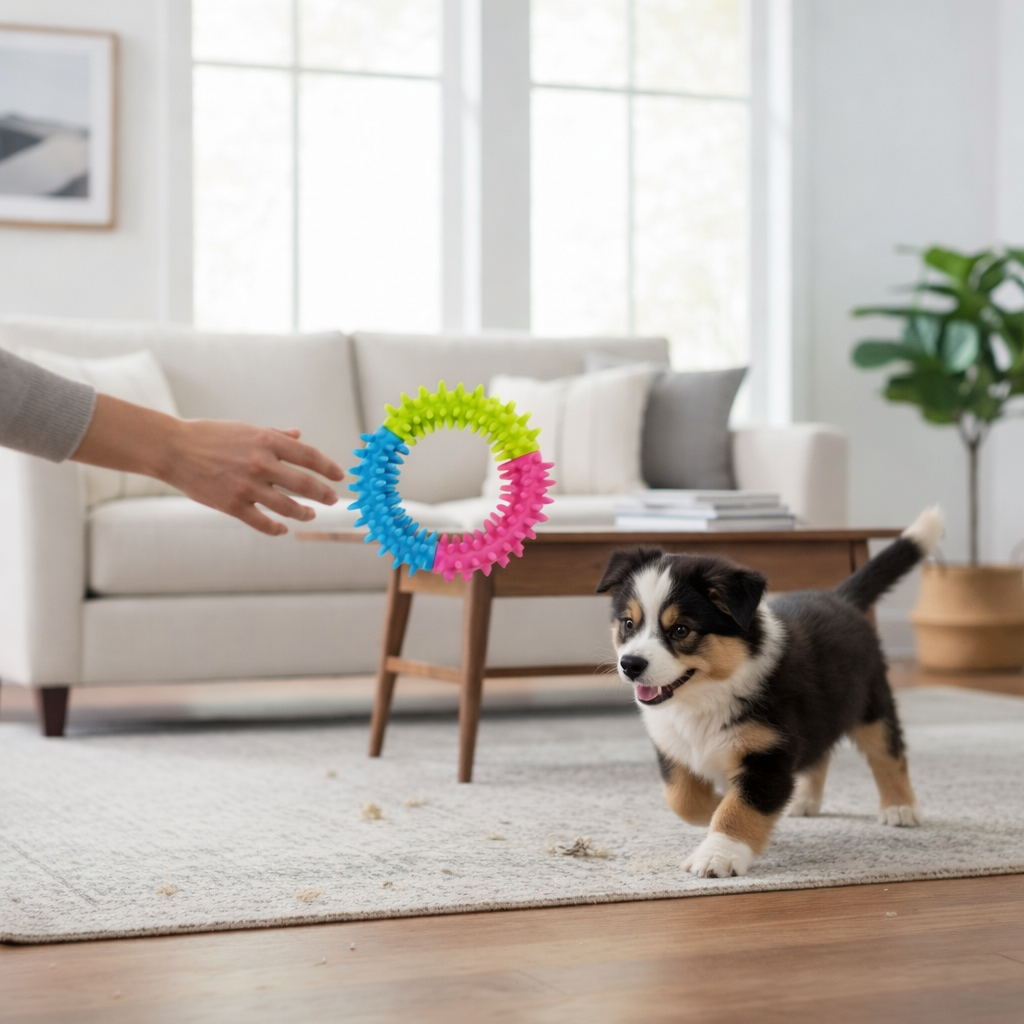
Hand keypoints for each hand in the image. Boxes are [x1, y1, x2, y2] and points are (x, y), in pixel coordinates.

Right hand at [163, 419, 345, 535]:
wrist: (173, 449)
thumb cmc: (210, 435)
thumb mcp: (246, 429)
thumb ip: (274, 435)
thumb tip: (298, 435)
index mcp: (266, 441)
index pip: (309, 456)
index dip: (328, 468)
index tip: (340, 476)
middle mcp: (261, 463)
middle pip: (304, 484)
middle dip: (323, 494)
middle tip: (333, 500)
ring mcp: (247, 486)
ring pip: (288, 506)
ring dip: (304, 513)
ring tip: (311, 514)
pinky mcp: (232, 505)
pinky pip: (262, 522)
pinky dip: (276, 528)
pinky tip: (283, 529)